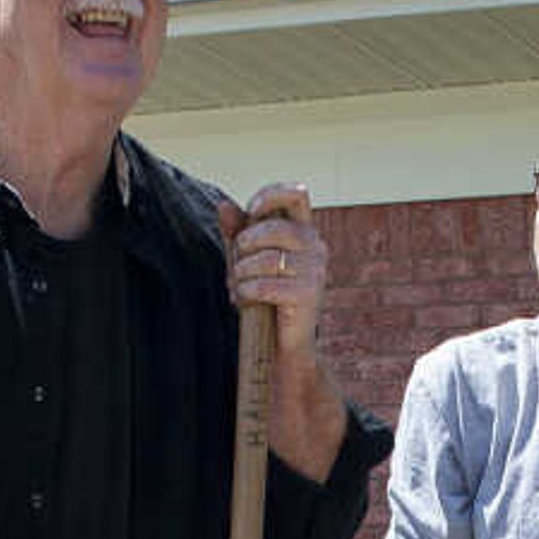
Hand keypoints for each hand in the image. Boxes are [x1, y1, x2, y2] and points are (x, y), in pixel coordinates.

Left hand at [216, 183, 329, 356]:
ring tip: (238, 287)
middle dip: (245, 245)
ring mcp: (315, 270)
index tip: (250, 211)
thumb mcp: (247, 259)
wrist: (283, 344)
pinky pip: (267, 284)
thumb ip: (237, 231)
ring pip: (267, 258)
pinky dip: (247, 292)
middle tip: (236, 267)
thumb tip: (223, 205)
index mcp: (304, 231)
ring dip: (242, 273)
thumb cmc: (265, 297)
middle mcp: (316, 246)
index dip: (271, 195)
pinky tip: (244, 300)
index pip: (297, 194)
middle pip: (273, 227)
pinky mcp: (309, 294)